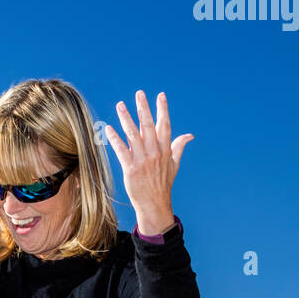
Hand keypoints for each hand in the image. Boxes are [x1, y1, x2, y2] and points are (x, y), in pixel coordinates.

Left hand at [104, 90, 192, 235]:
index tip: (161, 95)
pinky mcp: (131, 169)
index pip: (164, 125)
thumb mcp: (174, 165)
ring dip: (126, 119)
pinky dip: (115, 139)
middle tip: (139, 93)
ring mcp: (142, 161)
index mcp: (165, 150)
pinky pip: (122, 151)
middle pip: (148, 126)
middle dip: (144, 108)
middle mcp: (154, 153)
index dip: (163, 110)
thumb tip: (190, 135)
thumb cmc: (163, 184)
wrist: (154, 204)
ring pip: (133, 135)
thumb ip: (179, 147)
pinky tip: (108, 128)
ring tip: (120, 105)